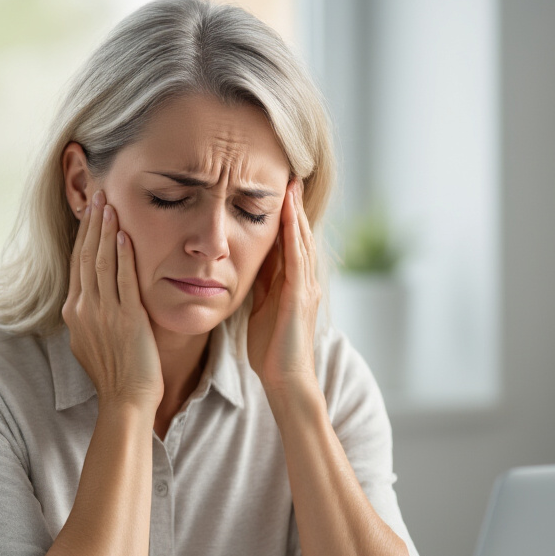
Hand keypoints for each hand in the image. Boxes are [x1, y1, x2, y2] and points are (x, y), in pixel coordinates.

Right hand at [61, 191, 162, 412]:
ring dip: (106, 231)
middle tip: (98, 196)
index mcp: (74, 313)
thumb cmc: (114, 374)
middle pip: (85, 257)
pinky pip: (123, 280)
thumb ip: (88, 318)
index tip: (89, 213)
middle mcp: (84, 310)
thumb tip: (86, 302)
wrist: (126, 399)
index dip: (83, 236)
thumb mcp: (90, 343)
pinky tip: (124, 235)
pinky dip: (123, 256)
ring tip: (109, 205)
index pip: (77, 264)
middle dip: (92, 224)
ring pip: (101, 263)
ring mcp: (104, 313)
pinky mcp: (127, 319)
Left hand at [248, 179, 319, 395]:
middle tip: (289, 177)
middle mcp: (304, 281)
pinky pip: (297, 259)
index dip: (284, 217)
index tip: (278, 192)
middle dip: (293, 207)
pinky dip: (293, 235)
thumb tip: (249, 265)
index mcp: (293, 284)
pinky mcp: (300, 296)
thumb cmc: (272, 351)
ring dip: (295, 213)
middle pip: (298, 235)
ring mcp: (305, 287)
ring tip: (290, 186)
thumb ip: (261, 286)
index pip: (288, 243)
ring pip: (300, 241)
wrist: (286, 379)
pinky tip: (288, 216)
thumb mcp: (262, 309)